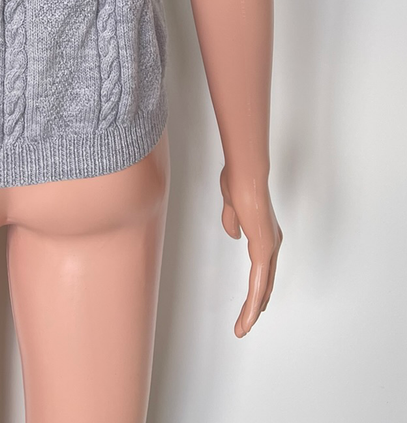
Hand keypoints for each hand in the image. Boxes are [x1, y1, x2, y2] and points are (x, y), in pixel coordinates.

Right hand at [220, 165, 281, 336]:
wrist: (245, 174)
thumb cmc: (239, 181)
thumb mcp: (232, 206)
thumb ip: (233, 221)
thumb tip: (234, 235)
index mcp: (265, 233)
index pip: (263, 268)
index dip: (259, 287)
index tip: (254, 302)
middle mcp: (271, 242)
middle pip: (265, 283)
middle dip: (256, 305)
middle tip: (247, 323)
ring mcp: (269, 247)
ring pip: (262, 288)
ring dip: (252, 311)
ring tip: (242, 328)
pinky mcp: (263, 249)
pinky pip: (258, 283)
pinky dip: (252, 302)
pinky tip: (248, 317)